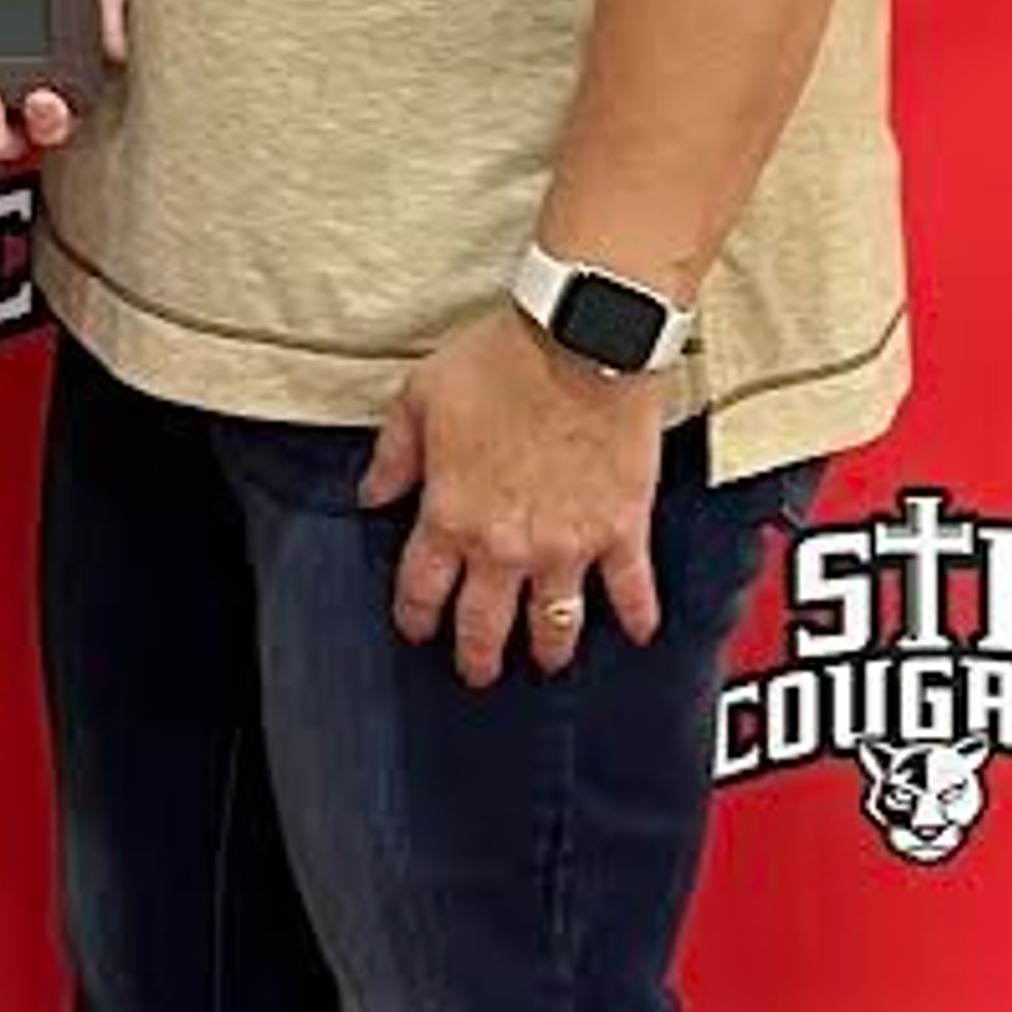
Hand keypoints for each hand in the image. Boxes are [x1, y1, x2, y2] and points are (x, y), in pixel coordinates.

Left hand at [360, 298, 664, 688]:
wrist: (582, 341)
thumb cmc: (501, 360)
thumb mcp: (420, 398)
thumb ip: (394, 456)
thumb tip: (371, 493)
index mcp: (451, 515)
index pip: (422, 589)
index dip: (415, 617)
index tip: (417, 628)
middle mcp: (506, 545)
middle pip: (484, 625)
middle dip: (477, 656)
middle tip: (478, 671)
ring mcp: (567, 545)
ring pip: (554, 624)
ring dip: (547, 650)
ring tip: (545, 661)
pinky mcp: (621, 530)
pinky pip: (631, 590)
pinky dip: (638, 615)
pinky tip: (640, 633)